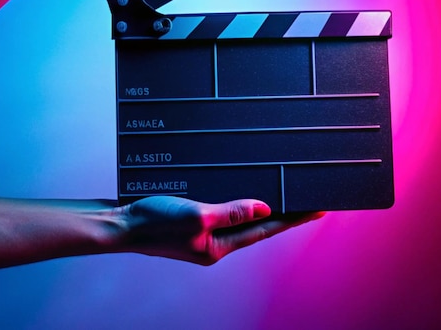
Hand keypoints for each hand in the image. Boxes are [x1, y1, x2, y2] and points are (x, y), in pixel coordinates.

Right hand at [112, 196, 323, 265]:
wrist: (121, 223)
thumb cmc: (154, 222)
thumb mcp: (196, 215)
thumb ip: (231, 212)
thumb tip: (265, 209)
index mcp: (219, 247)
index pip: (266, 230)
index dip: (295, 219)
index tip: (320, 209)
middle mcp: (215, 243)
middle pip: (258, 226)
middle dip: (286, 214)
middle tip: (311, 201)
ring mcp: (204, 233)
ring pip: (242, 219)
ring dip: (264, 208)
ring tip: (286, 197)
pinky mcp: (193, 221)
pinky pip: (225, 212)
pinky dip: (240, 204)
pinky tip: (245, 193)